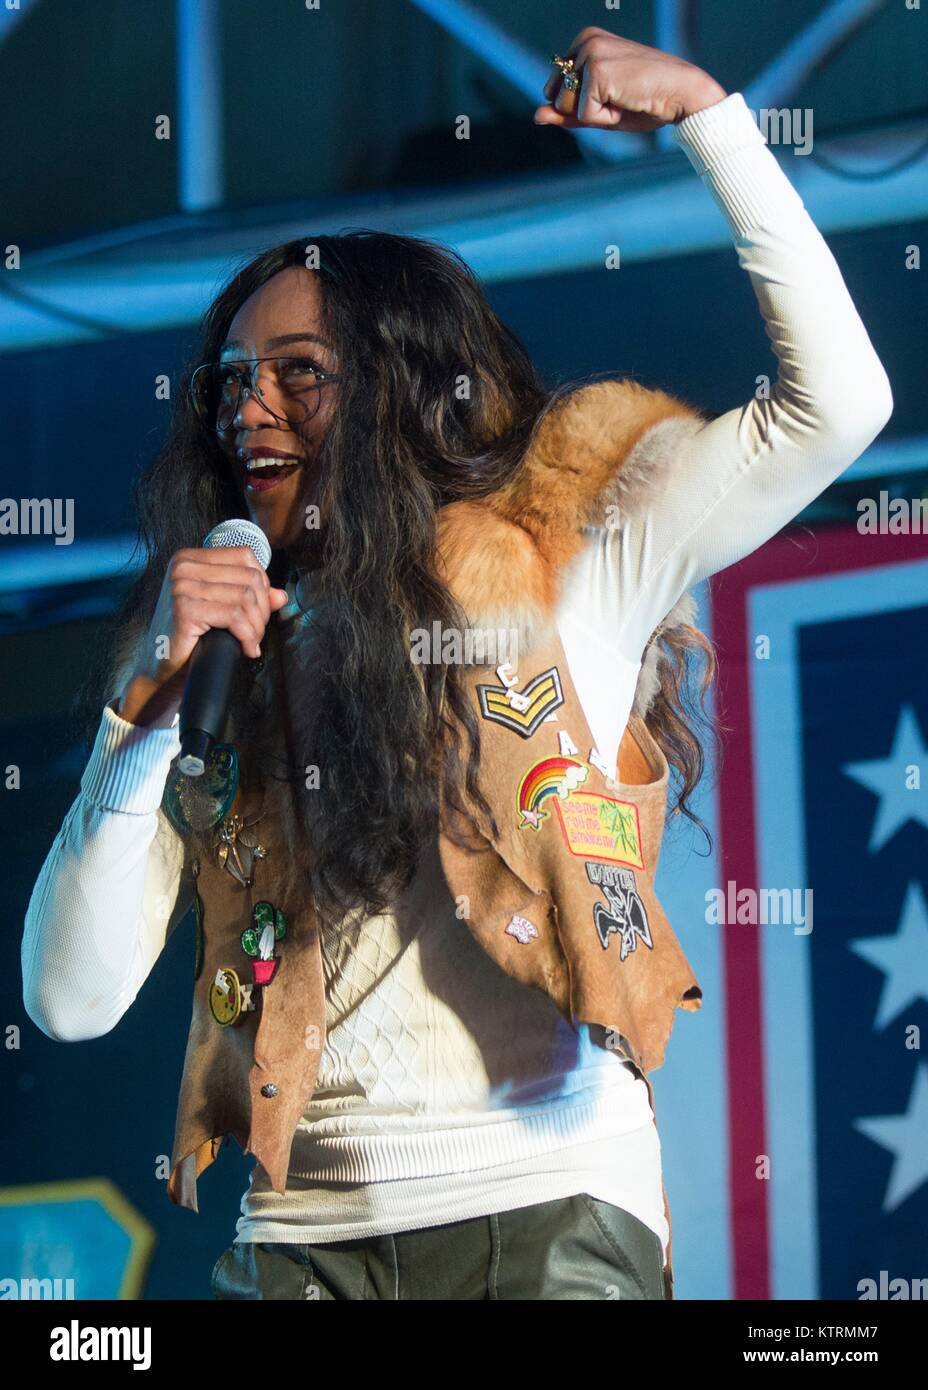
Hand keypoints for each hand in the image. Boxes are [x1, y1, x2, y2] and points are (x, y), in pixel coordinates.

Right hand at [116, 546, 289, 726]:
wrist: (164, 671)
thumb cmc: (192, 639)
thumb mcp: (222, 610)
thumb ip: (251, 597)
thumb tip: (281, 595)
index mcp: (190, 559)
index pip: (245, 556)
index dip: (262, 584)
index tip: (258, 610)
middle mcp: (183, 567)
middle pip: (249, 577)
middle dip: (262, 609)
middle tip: (256, 633)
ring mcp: (182, 587)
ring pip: (246, 597)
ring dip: (257, 626)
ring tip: (251, 642)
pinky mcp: (185, 610)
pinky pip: (235, 616)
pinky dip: (248, 635)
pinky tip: (247, 649)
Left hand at [534, 27, 726, 131]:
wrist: (681, 93)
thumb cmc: (645, 101)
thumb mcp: (599, 109)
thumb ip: (566, 112)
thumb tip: (535, 115)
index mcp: (584, 41)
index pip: (556, 89)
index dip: (582, 105)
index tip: (614, 93)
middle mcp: (584, 41)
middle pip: (556, 97)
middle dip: (584, 110)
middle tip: (619, 98)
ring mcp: (590, 54)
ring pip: (565, 107)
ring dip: (594, 115)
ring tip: (623, 99)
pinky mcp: (596, 72)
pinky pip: (583, 115)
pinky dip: (604, 119)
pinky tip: (625, 101)